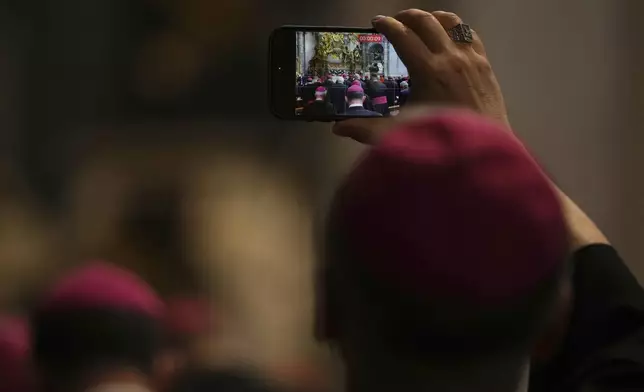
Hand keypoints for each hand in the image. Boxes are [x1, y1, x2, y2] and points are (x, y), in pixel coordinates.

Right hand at [333, 9, 508, 144]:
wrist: (480, 155)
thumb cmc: (438, 143)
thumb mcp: (399, 134)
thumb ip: (365, 129)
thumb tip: (338, 129)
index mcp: (428, 70)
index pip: (403, 36)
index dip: (387, 25)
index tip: (377, 23)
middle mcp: (450, 58)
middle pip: (427, 21)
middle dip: (408, 16)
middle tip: (396, 21)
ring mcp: (472, 60)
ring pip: (452, 22)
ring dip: (434, 18)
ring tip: (422, 24)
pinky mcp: (486, 66)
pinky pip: (471, 35)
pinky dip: (457, 30)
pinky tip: (449, 39)